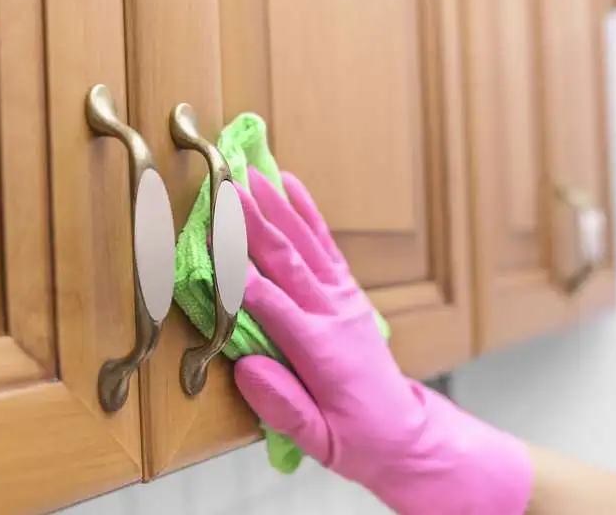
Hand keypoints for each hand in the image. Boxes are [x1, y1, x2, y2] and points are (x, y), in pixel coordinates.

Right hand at [233, 168, 531, 514]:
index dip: (239, 273)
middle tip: (226, 188)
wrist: (404, 432)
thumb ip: (282, 406)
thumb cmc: (354, 439)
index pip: (272, 304)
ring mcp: (344, 299)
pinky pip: (328, 246)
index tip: (211, 241)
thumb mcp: (318, 441)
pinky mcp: (349, 293)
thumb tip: (244, 368)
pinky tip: (292, 186)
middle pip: (287, 261)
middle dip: (254, 223)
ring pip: (305, 245)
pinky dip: (309, 214)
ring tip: (251, 174)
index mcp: (321, 351)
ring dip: (277, 207)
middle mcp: (334, 315)